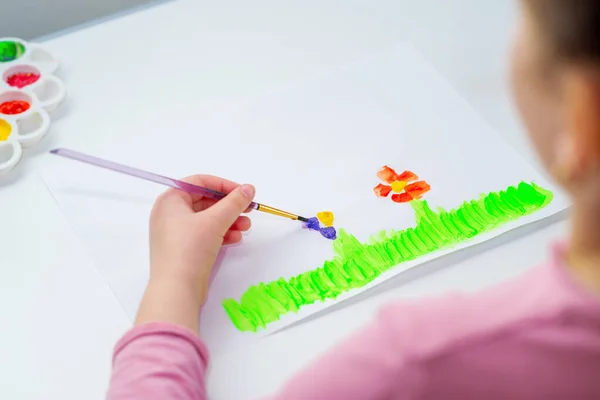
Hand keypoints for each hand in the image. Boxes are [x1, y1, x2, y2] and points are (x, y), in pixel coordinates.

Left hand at [136, 175, 254, 331]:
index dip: (224, 185)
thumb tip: (248, 188)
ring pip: (206, 219)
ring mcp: (174, 233)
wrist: (177, 289)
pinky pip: (203, 234)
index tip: (243, 192)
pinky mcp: (182, 249)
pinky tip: (235, 238)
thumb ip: (234, 202)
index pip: (200, 182)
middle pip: (204, 201)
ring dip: (228, 221)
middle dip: (229, 206)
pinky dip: (220, 234)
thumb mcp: (215, 221)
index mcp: (170, 200)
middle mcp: (169, 214)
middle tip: (248, 210)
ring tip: (246, 227)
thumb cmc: (190, 249)